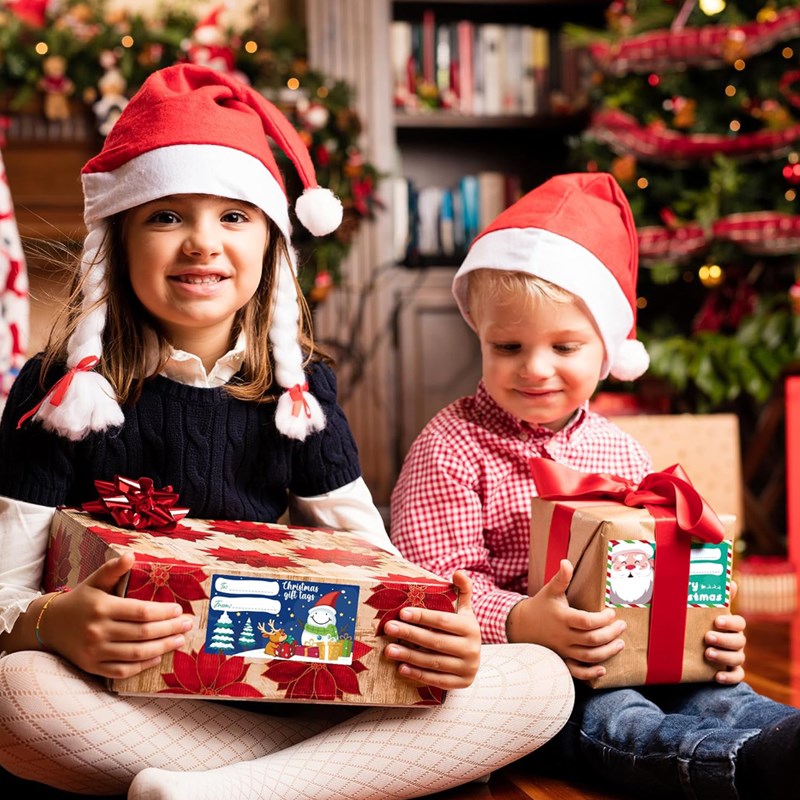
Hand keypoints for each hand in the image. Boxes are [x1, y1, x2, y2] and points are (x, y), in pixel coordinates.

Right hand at [44, 553, 193, 678]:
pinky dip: (142, 666)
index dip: (163, 612)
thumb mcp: (95, 581)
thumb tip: (131, 556)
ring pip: (135, 654)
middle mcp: (98, 631)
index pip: (140, 612)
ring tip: (179, 640)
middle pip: (142, 633)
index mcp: (102, 607)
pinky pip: (122, 671)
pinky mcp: (92, 667)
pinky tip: (158, 656)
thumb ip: (113, 569)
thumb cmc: (80, 599)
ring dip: (162, 647)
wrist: (49, 624)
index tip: (179, 609)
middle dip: (169, 629)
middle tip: (188, 624)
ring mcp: (94, 652)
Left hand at [383, 570, 480, 689]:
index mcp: (470, 628)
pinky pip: (437, 680)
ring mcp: (467, 668)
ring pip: (433, 662)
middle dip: (409, 634)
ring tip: (389, 650)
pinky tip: (401, 668)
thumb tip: (458, 572)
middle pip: (435, 641)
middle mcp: (471, 649)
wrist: (477, 656)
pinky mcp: (462, 684)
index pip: (443, 621)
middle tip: (389, 628)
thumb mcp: (465, 610)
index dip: (422, 616)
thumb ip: (463, 589)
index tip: (402, 612)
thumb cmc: (463, 629)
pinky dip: (418, 674)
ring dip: (409, 656)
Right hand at [507, 559, 625, 680]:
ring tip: (619, 643)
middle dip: (611, 634)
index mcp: (562, 618)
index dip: (603, 619)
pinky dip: (590, 674)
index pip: (587, 621)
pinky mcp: (562, 659)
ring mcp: (563, 650)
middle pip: (592, 640)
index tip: (611, 612)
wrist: (521, 624)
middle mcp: (563, 636)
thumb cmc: (540, 605)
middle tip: (622, 626)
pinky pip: (576, 671)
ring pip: (589, 656)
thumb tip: (566, 561)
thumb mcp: (550, 590)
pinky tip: (603, 670)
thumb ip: (561, 578)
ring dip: (607, 652)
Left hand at [705, 580, 745, 684]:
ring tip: (707, 653)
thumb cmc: (696, 624)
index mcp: (730, 626)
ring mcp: (733, 657)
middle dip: (724, 639)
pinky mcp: (729, 672)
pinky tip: (716, 676)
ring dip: (724, 656)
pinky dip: (729, 677)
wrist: (686, 648)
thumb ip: (712, 597)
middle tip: (707, 637)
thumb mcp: (700, 611)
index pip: (740, 623)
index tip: (716, 621)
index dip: (731, 622)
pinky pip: (736, 676)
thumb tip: (728, 580)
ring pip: (738, 658)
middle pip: (740, 641)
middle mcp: (735, 641)